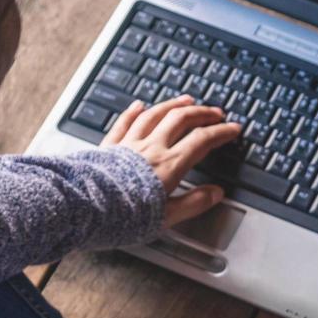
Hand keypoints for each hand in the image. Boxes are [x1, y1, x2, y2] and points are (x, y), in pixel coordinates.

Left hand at [101, 95, 241, 225]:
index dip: (221, 132)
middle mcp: (150, 148)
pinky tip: (139, 105)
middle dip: (202, 113)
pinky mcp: (108, 147)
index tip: (233, 129)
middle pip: (181, 119)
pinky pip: (124, 122)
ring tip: (187, 100)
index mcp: (169, 165)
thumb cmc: (123, 216)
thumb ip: (193, 203)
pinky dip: (134, 111)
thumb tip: (216, 194)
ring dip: (174, 104)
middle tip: (216, 113)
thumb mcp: (166, 217)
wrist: (85, 207)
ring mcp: (129, 144)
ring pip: (155, 114)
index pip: (202, 141)